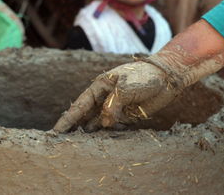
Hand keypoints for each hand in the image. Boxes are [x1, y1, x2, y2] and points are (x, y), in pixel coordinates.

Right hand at [53, 59, 181, 132]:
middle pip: (85, 115)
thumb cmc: (145, 76)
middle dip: (73, 127)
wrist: (167, 78)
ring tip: (75, 145)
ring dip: (88, 132)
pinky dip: (104, 133)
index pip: (80, 105)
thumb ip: (113, 105)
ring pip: (96, 122)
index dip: (68, 119)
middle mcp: (104, 97)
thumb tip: (104, 123)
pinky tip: (96, 142)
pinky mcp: (125, 115)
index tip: (56, 131)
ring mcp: (114, 107)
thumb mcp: (126, 87)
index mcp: (100, 86)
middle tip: (60, 142)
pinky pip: (111, 126)